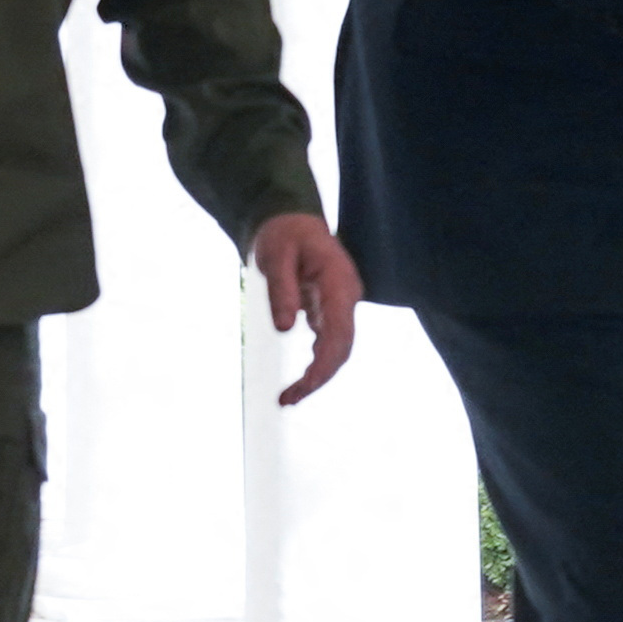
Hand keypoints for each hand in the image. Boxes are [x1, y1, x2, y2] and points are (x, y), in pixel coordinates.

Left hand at [251, 214, 360, 404]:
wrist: (293, 221)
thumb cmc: (284, 234)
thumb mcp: (275, 256)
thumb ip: (281, 290)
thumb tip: (285, 329)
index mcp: (339, 283)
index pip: (339, 331)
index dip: (325, 363)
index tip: (305, 385)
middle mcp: (347, 297)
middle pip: (342, 347)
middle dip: (318, 377)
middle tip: (286, 400)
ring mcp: (341, 305)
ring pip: (337, 349)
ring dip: (317, 376)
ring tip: (287, 399)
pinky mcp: (331, 312)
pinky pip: (328, 344)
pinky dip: (315, 365)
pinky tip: (298, 383)